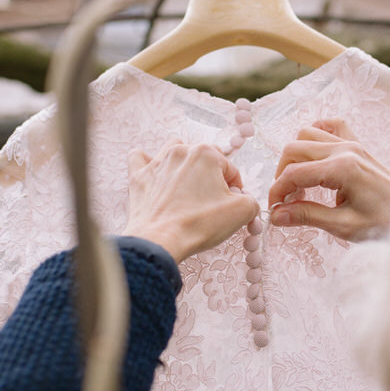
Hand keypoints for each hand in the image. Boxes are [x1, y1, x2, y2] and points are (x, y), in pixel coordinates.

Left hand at [124, 141, 259, 262]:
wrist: (160, 240)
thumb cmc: (199, 224)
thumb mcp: (241, 212)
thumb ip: (251, 200)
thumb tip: (244, 200)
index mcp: (206, 154)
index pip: (230, 168)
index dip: (235, 188)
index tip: (232, 204)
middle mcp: (181, 151)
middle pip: (204, 159)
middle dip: (211, 177)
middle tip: (212, 201)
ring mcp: (157, 162)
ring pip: (174, 150)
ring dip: (183, 163)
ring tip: (187, 185)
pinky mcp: (139, 176)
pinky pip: (139, 158)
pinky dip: (146, 162)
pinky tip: (154, 173)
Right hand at [267, 119, 389, 240]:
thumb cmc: (384, 223)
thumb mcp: (343, 226)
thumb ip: (307, 216)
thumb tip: (276, 215)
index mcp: (342, 168)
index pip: (293, 174)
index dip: (277, 192)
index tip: (274, 211)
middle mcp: (345, 149)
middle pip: (294, 149)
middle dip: (282, 175)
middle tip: (285, 201)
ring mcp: (353, 143)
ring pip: (307, 135)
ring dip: (295, 159)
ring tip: (300, 187)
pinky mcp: (359, 145)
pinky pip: (330, 127)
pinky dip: (316, 136)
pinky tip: (315, 160)